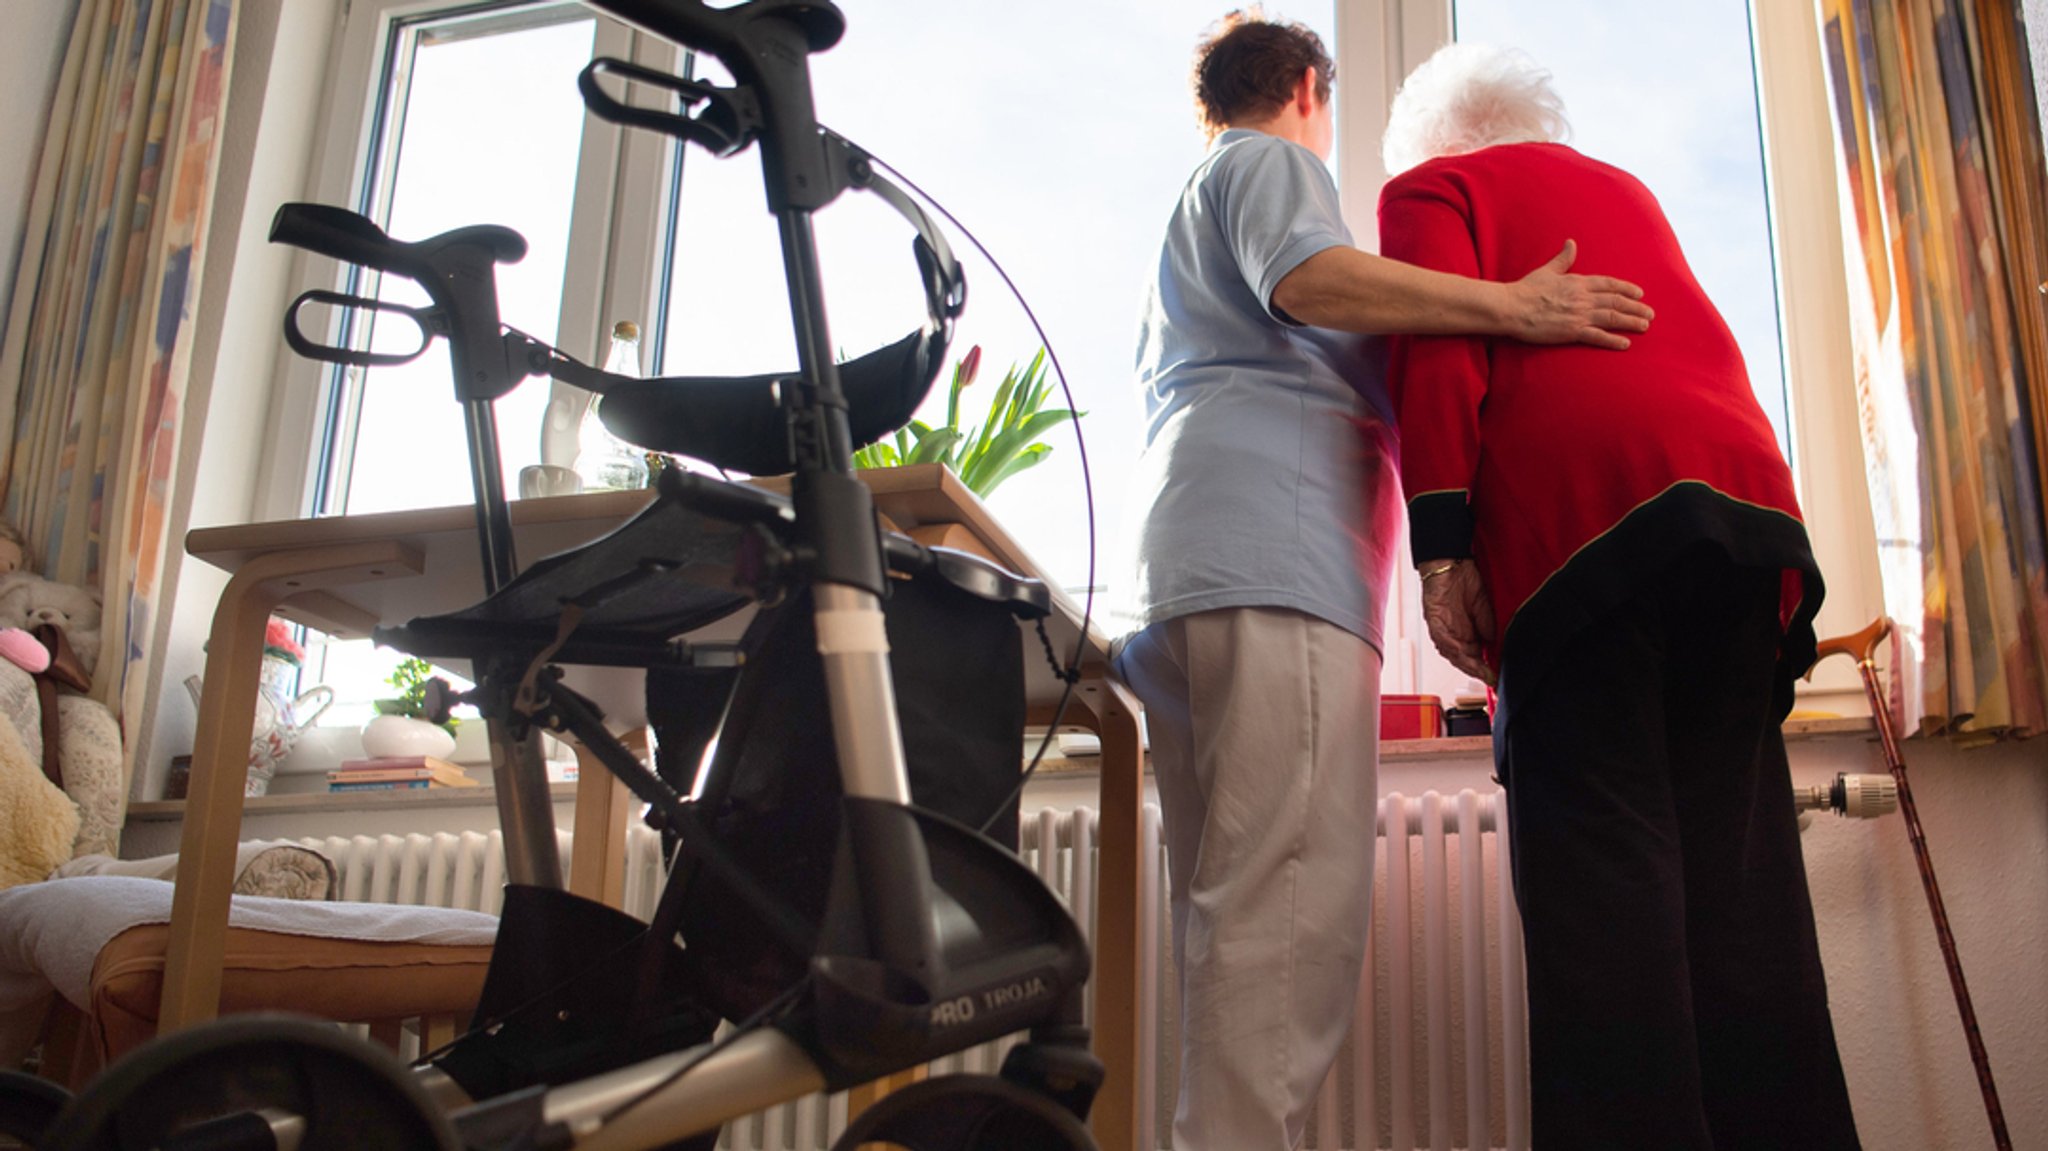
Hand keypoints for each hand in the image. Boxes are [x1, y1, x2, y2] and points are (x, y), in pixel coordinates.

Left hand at [1420, 559, 1496, 684]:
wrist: (1450, 561)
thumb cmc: (1466, 582)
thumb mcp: (1484, 607)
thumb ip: (1488, 626)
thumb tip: (1495, 644)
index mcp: (1465, 634)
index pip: (1474, 658)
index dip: (1484, 669)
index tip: (1497, 678)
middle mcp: (1452, 634)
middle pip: (1463, 660)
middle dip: (1476, 671)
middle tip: (1490, 678)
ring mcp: (1442, 628)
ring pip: (1451, 652)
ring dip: (1465, 662)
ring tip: (1479, 670)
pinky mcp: (1433, 618)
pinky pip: (1440, 636)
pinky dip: (1449, 644)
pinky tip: (1460, 651)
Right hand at [1507, 240, 1653, 349]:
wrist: (1511, 307)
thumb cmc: (1526, 289)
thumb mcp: (1547, 270)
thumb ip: (1562, 258)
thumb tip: (1571, 243)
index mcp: (1578, 282)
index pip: (1609, 284)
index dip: (1627, 288)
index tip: (1639, 293)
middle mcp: (1583, 298)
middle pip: (1616, 301)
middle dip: (1636, 307)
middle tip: (1650, 313)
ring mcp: (1579, 315)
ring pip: (1612, 317)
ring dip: (1631, 321)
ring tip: (1645, 326)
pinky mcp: (1571, 331)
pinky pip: (1597, 336)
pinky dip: (1613, 340)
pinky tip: (1625, 344)